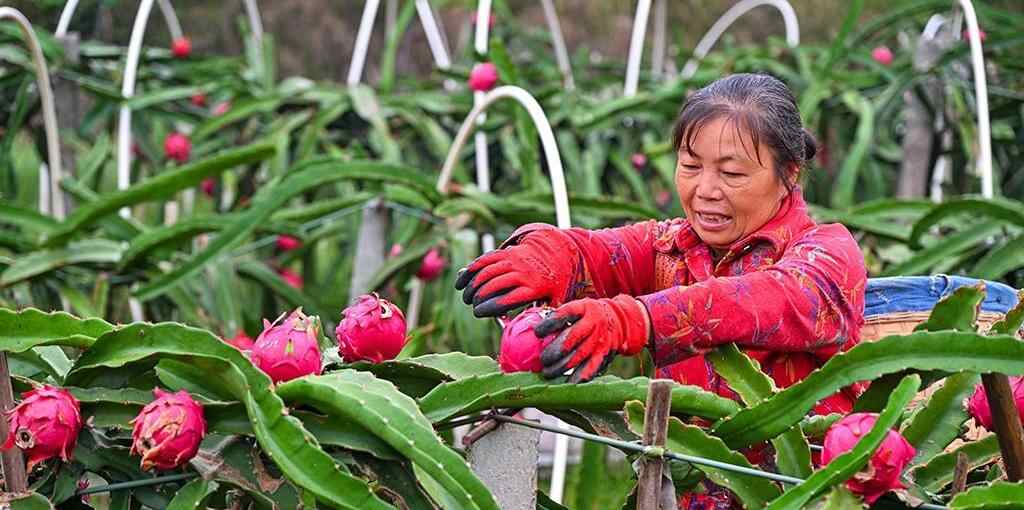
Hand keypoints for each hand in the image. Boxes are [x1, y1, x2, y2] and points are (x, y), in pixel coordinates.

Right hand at [454, 231, 576, 316]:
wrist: (557, 253)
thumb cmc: (553, 285)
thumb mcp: (555, 301)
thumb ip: (541, 316)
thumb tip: (528, 334)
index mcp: (535, 287)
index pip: (507, 298)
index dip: (489, 307)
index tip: (477, 313)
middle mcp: (523, 272)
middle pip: (494, 284)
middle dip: (478, 296)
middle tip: (472, 306)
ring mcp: (513, 260)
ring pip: (487, 271)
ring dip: (472, 285)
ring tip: (466, 298)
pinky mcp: (506, 252)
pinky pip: (484, 260)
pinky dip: (470, 270)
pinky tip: (461, 282)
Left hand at [534, 295, 650, 382]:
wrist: (621, 320)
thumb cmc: (589, 314)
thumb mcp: (577, 307)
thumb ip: (558, 316)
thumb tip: (529, 326)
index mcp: (584, 308)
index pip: (565, 314)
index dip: (550, 323)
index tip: (537, 332)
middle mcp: (594, 323)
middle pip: (572, 338)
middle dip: (555, 351)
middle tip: (542, 360)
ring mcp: (600, 339)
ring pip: (580, 356)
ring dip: (562, 367)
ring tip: (548, 373)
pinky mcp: (605, 354)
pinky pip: (592, 367)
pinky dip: (580, 376)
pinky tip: (568, 384)